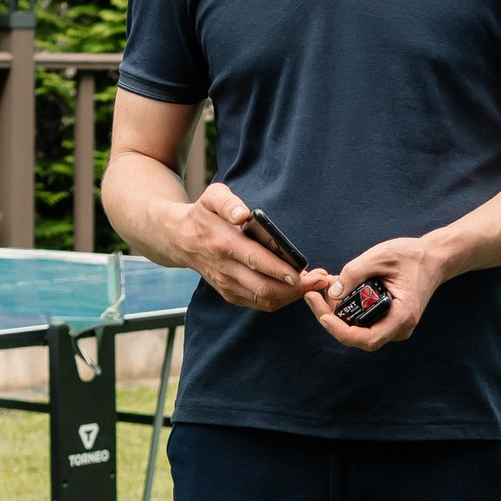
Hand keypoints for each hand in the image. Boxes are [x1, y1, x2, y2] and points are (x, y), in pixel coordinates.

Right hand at [183, 182, 324, 314]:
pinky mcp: (230, 294)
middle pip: (264, 288)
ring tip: (315, 285)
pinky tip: (297, 290)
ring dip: (292, 296)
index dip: (280, 270)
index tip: (303, 273)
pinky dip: (281, 300)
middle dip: (296, 289)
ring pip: (265, 299)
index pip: (256, 261)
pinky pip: (260, 303)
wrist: (180, 239)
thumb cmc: (203, 215)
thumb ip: (227, 202)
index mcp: (224, 244)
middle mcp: (225, 269)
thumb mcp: (212, 196)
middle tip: (320, 281)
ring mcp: (227, 285)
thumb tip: (243, 214)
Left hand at [310, 235, 441, 347]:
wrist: (433, 259)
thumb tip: (332, 293)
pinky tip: (337, 290)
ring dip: (337, 313)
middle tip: (315, 294)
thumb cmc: (411, 256)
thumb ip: (354, 273)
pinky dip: (347, 309)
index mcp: (402, 316)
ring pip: (357, 331)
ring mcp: (393, 326)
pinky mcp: (387, 320)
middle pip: (357, 337)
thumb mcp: (381, 256)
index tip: (322, 314)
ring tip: (324, 289)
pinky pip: (362, 322)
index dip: (340, 331)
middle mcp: (398, 328)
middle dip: (332, 318)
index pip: (366, 339)